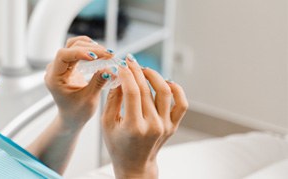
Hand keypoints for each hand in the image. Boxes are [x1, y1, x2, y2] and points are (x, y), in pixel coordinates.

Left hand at [45, 36, 114, 127]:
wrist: (72, 118)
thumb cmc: (77, 112)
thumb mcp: (89, 99)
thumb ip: (98, 82)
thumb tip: (111, 69)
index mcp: (54, 78)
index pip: (63, 56)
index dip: (79, 52)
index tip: (96, 57)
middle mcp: (55, 69)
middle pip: (70, 48)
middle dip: (91, 49)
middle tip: (109, 54)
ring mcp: (60, 66)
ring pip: (73, 45)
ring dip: (90, 46)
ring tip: (106, 53)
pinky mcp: (68, 65)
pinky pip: (76, 50)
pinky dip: (89, 49)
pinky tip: (100, 53)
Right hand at [101, 55, 187, 177]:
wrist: (135, 165)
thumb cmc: (117, 145)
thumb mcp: (107, 123)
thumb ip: (112, 98)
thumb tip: (119, 76)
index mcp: (133, 127)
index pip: (132, 91)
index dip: (126, 74)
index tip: (121, 65)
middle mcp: (152, 126)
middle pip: (146, 89)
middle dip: (136, 71)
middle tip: (130, 61)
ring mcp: (165, 126)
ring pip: (165, 91)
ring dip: (154, 76)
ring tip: (144, 70)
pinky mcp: (173, 125)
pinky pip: (181, 103)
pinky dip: (176, 89)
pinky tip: (165, 82)